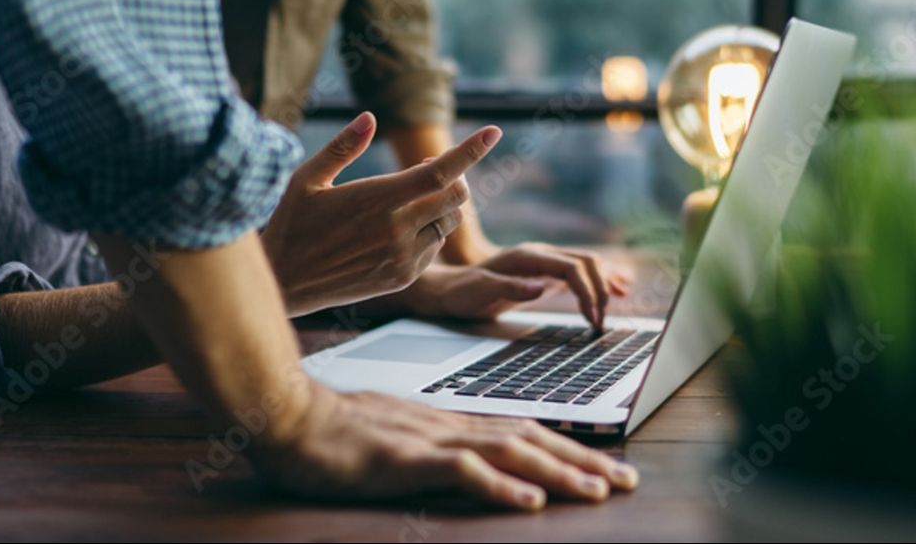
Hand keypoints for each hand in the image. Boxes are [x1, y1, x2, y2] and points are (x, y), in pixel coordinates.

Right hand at [252, 384, 638, 509]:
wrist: (288, 414)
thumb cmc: (334, 429)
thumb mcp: (394, 436)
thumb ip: (433, 447)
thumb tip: (471, 465)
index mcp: (448, 422)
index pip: (521, 433)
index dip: (566, 448)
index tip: (603, 467)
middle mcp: (448, 426)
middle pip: (529, 440)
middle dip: (582, 460)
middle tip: (627, 480)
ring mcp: (428, 440)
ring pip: (508, 453)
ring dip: (557, 473)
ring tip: (598, 490)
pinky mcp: (404, 460)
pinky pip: (459, 471)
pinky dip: (498, 486)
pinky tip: (526, 500)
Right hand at [262, 113, 501, 315]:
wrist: (286, 282)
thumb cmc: (292, 223)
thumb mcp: (306, 178)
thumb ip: (342, 146)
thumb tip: (370, 118)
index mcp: (377, 199)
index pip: (440, 171)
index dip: (471, 150)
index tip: (494, 132)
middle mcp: (397, 229)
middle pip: (456, 195)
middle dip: (453, 176)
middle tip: (426, 168)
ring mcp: (403, 257)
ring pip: (450, 222)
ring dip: (442, 204)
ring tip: (410, 199)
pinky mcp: (403, 277)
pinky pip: (435, 247)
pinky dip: (429, 231)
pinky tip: (399, 229)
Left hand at [405, 245, 629, 327]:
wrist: (449, 288)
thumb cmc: (462, 293)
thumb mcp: (480, 292)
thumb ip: (510, 288)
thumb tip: (542, 288)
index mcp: (528, 256)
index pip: (572, 267)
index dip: (588, 292)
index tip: (593, 319)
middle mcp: (540, 253)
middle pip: (586, 262)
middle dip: (601, 289)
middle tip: (600, 322)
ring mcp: (544, 261)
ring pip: (587, 264)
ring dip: (605, 282)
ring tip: (618, 303)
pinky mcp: (545, 272)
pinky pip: (579, 272)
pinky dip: (600, 279)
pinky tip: (617, 288)